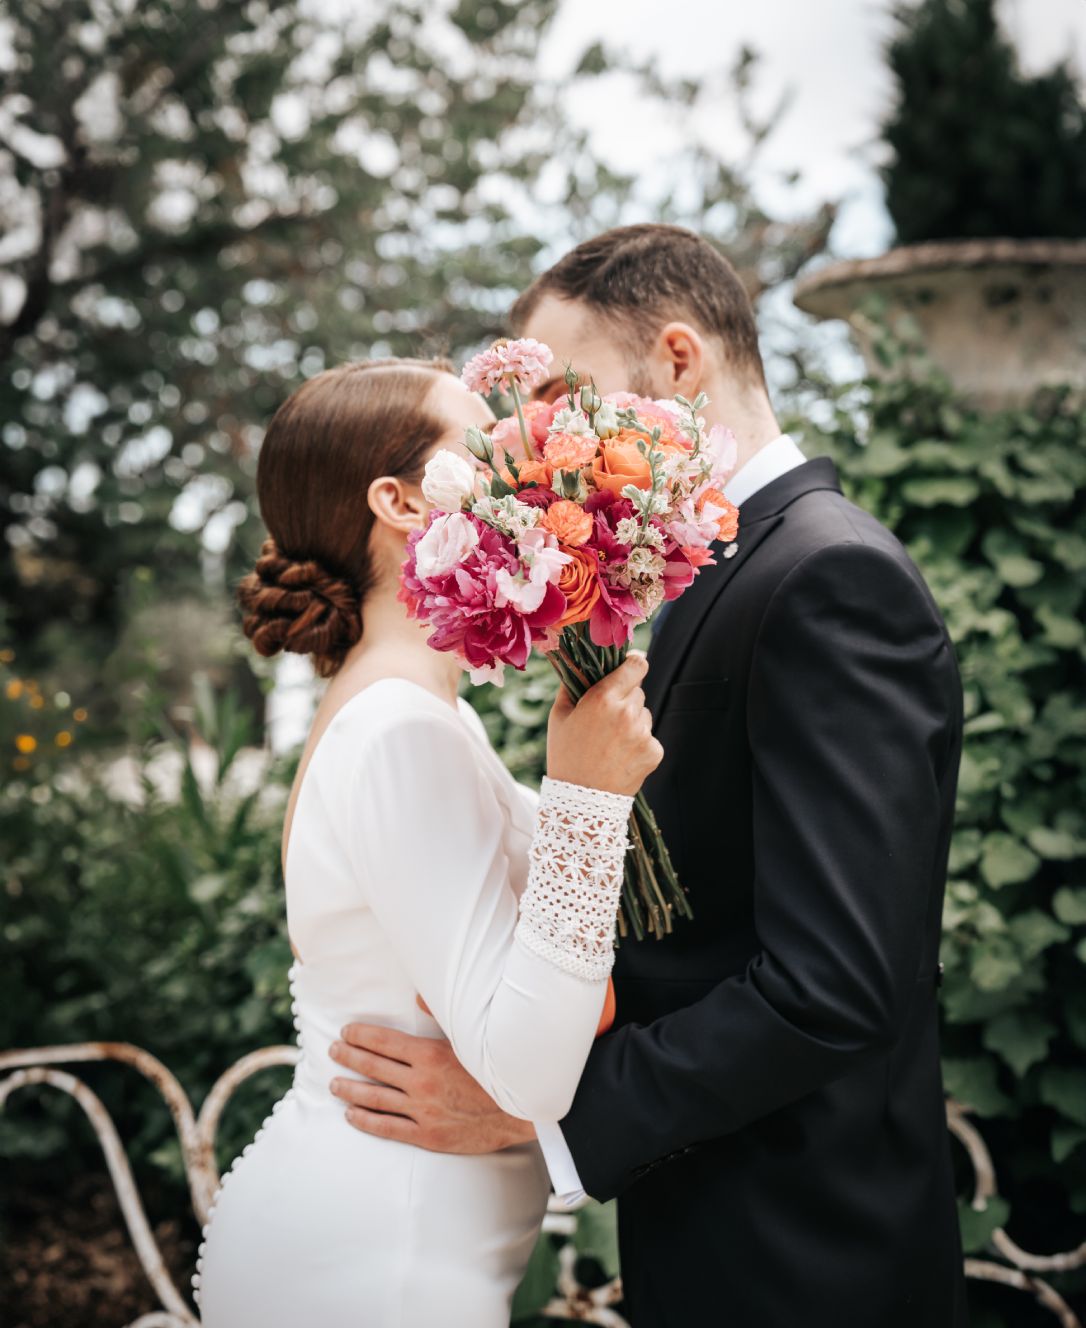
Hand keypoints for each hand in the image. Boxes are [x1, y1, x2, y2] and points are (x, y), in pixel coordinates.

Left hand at [328, 1021, 535, 1153]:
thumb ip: (442, 1016)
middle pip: (374, 1067)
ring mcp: (422, 1111)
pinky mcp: (428, 1135)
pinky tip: (351, 1115)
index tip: (346, 1032)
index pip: (384, 1042)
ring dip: (350, 1089)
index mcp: (430, 1054)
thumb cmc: (497, 1070)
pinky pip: (388, 1128)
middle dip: (349, 1057)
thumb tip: (417, 994)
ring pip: (374, 1098)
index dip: (361, 1036)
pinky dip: (366, 1121)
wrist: (522, 1112)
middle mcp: (421, 1082)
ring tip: (333, 1083)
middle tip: (333, 1051)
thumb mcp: (471, 1038)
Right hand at [548, 650, 661, 796]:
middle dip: (625, 698)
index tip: (629, 668)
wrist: (580, 802)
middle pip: (638, 690)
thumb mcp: (559, 716)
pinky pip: (649, 736)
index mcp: (603, 698)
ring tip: (610, 742)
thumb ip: (572, 683)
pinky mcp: (654, 751)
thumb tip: (580, 661)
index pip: (636, 665)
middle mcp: (627, 712)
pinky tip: (620, 756)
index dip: (633, 664)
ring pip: (644, 714)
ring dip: (632, 721)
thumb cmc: (565, 755)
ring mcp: (643, 733)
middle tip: (605, 719)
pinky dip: (639, 743)